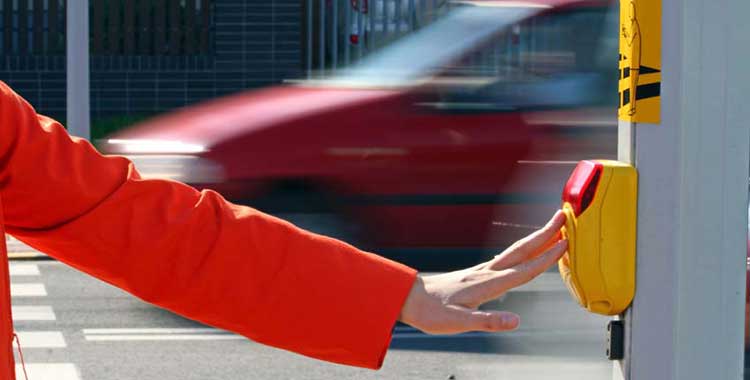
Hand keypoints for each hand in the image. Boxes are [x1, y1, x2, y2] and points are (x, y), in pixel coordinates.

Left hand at [398, 210, 566, 333]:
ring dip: (535, 240)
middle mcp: (487, 273)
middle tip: (563, 216)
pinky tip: (522, 254)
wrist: (409, 299)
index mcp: (487, 284)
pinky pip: (506, 259)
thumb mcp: (459, 322)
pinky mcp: (476, 274)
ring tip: (552, 231)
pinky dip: (521, 252)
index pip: (524, 269)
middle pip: (522, 250)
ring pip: (515, 252)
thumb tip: (516, 322)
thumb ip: (488, 321)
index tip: (566, 243)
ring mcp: (481, 271)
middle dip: (545, 234)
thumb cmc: (432, 313)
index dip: (547, 258)